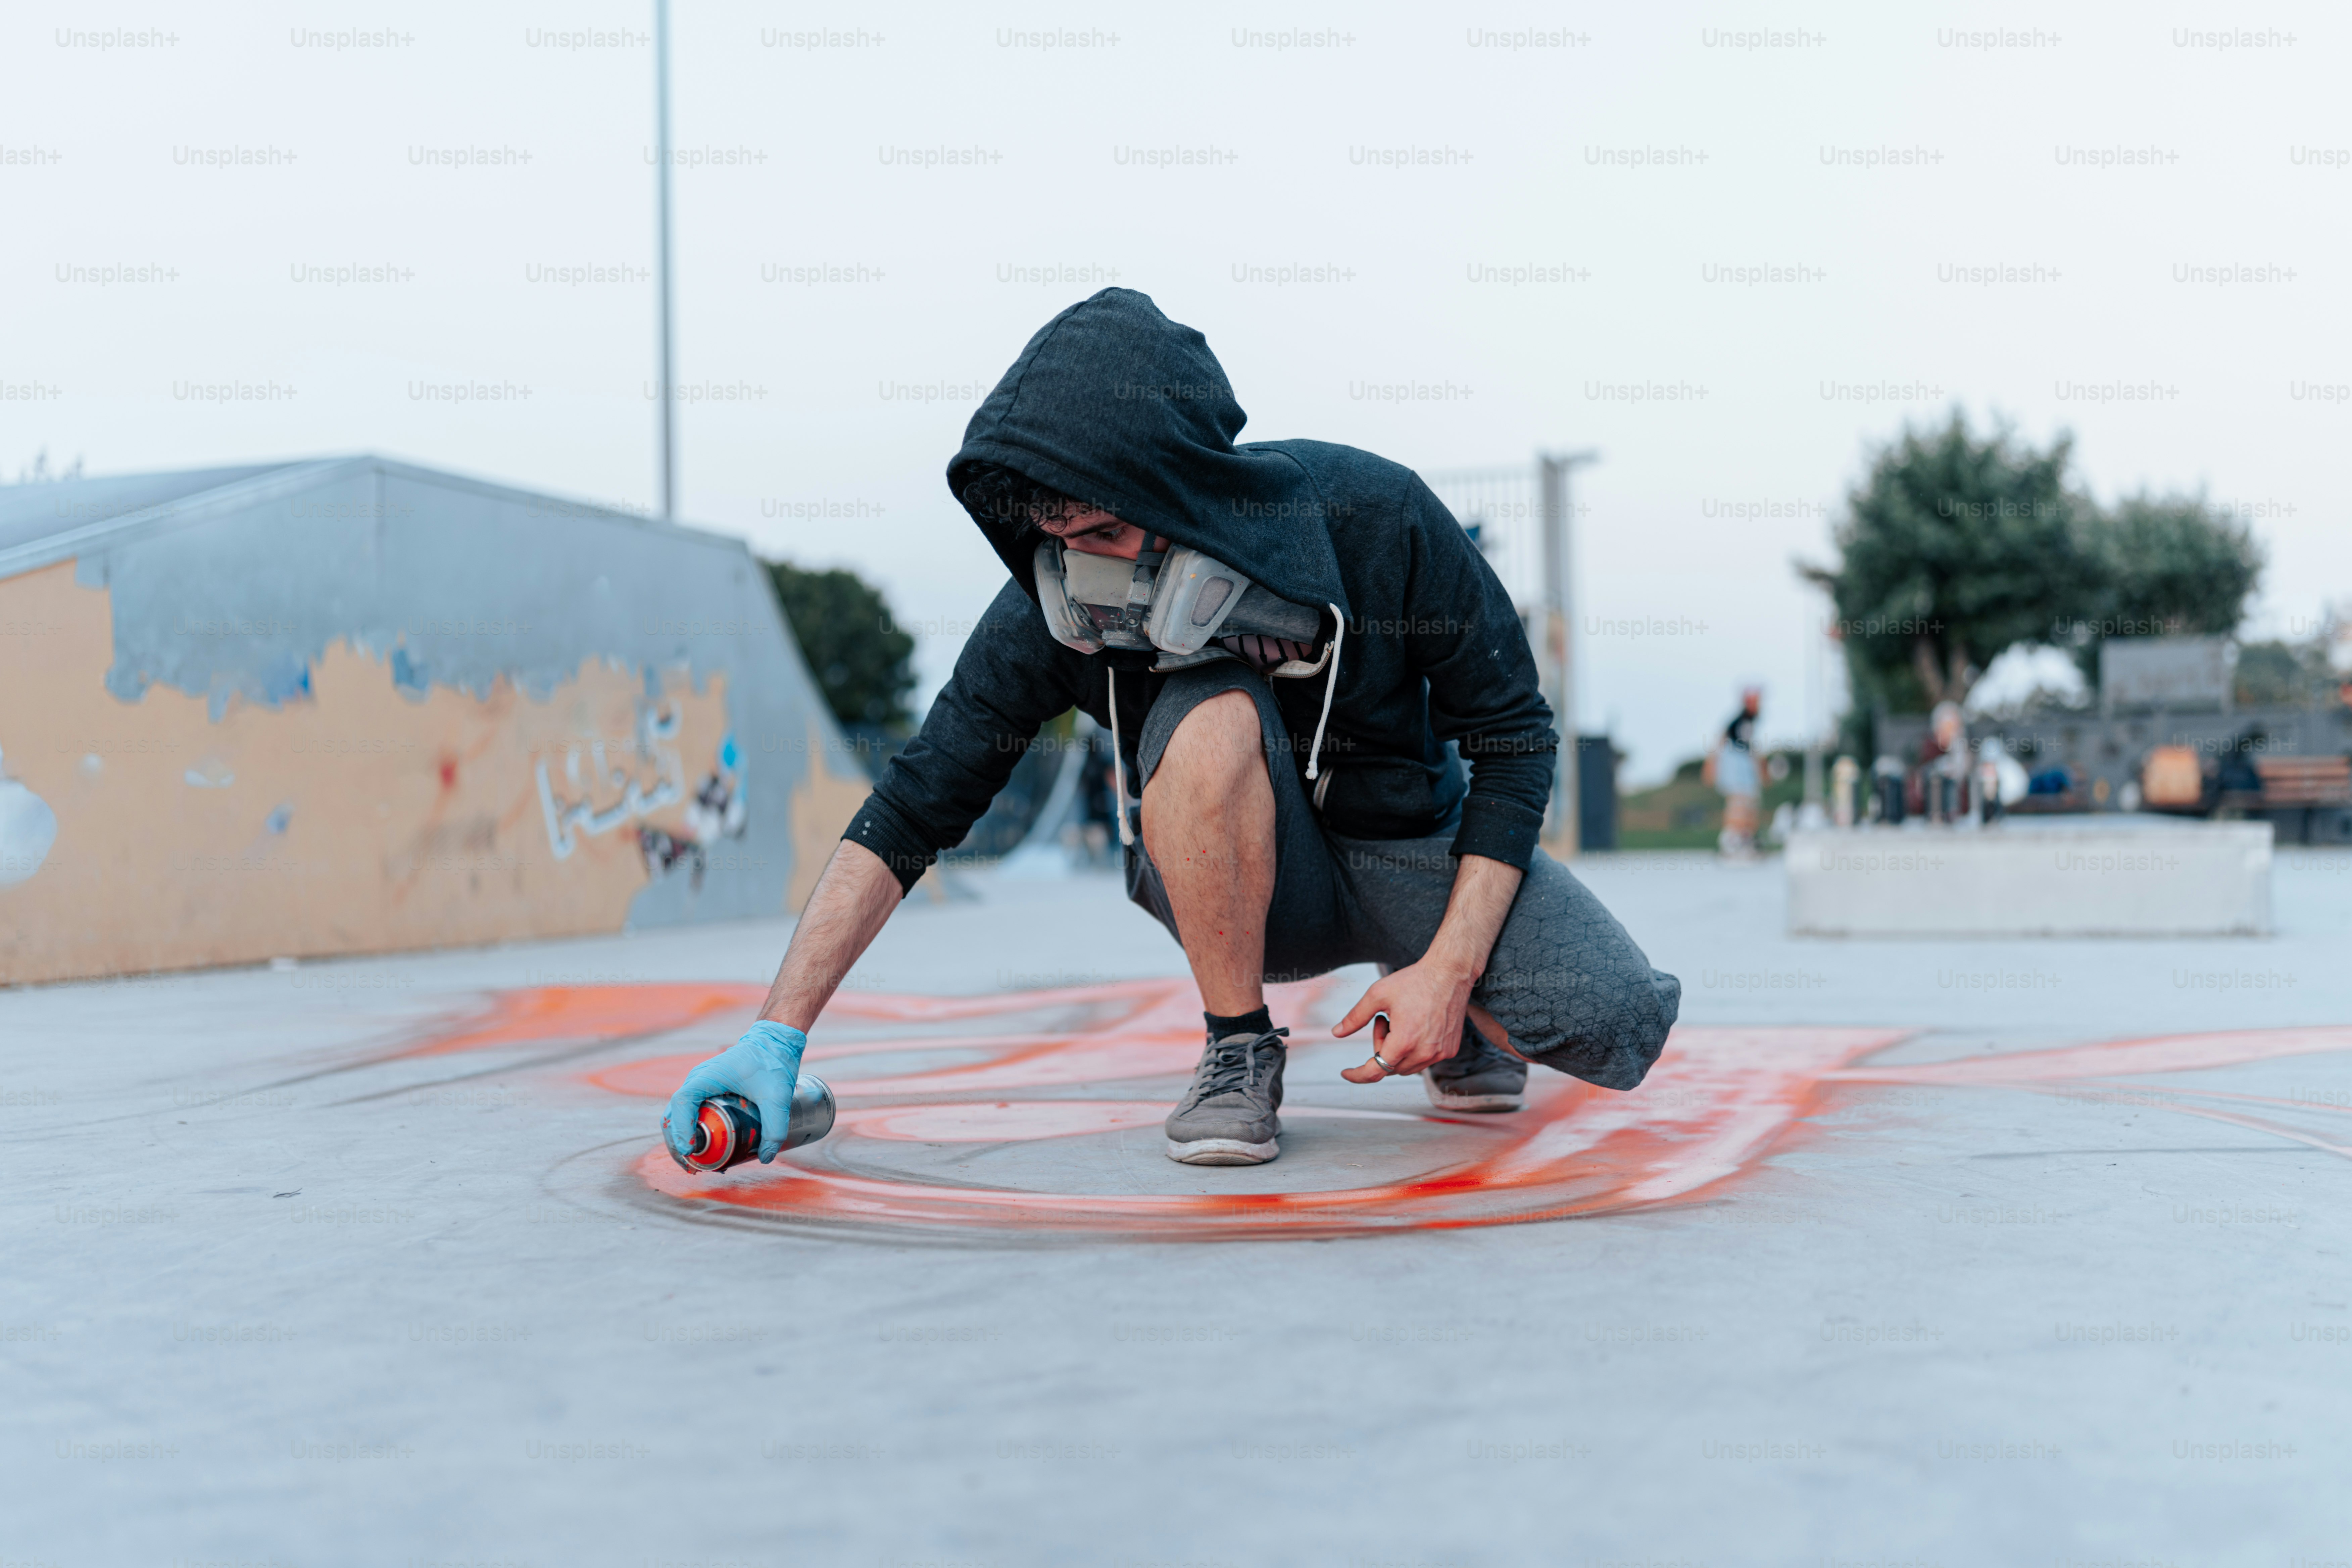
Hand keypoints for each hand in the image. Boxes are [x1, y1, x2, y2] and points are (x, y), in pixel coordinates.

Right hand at [662, 1022, 807, 1163]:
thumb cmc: (772, 1062)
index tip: (690, 1150)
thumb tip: (766, 1157)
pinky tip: (702, 1150)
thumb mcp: (777, 1096)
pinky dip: (689, 1133)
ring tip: (695, 1165)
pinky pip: (690, 1114)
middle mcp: (697, 1081)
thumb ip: (775, 1127)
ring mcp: (700, 1087)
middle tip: (691, 1167)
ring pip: (678, 1116)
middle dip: (676, 1143)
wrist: (774, 1042)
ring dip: (680, 1140)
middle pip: (673, 1114)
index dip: (681, 1128)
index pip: (682, 1102)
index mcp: (707, 1077)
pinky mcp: (707, 1092)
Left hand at [1335, 959, 1476, 1082]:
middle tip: (1383, 1020)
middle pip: (1390, 1066)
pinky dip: (1413, 1049)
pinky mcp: (1450, 1050)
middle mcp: (1424, 1053)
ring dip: (1397, 1050)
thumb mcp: (1377, 995)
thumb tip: (1336, 1033)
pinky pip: (1424, 1060)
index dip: (1357, 1075)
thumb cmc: (1413, 981)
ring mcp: (1440, 1053)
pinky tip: (1415, 1024)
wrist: (1450, 972)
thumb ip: (1355, 1017)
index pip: (1376, 1071)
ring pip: (1407, 1066)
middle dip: (1380, 1047)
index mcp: (1404, 1042)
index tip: (1346, 1072)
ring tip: (1400, 1020)